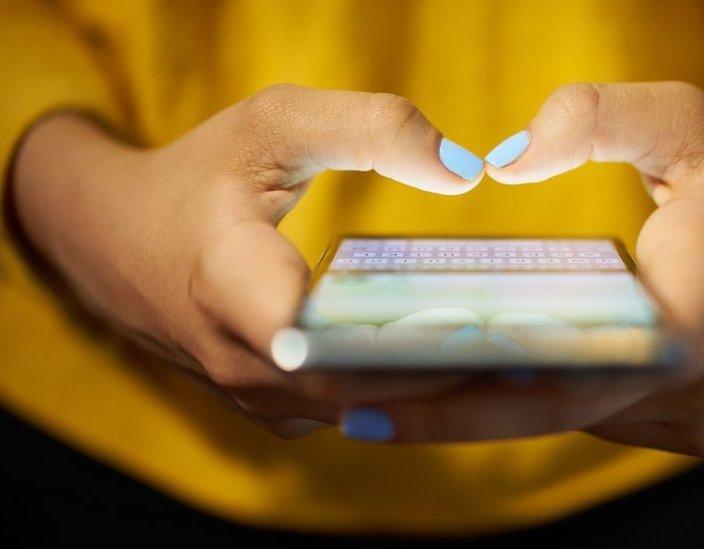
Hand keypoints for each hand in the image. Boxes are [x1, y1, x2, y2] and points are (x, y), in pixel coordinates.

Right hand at [11, 84, 483, 436]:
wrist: (116, 240)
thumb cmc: (201, 176)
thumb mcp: (275, 123)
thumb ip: (371, 128)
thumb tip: (467, 169)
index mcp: (230, 282)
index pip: (322, 338)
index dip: (406, 341)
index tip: (485, 326)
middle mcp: (240, 360)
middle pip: (363, 385)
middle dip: (451, 369)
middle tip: (541, 344)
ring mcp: (256, 396)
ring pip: (364, 409)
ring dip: (437, 387)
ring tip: (521, 356)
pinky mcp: (274, 409)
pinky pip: (353, 411)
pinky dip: (406, 392)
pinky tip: (465, 361)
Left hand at [340, 82, 703, 454]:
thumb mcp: (687, 121)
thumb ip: (597, 117)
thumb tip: (502, 159)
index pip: (587, 357)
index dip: (483, 383)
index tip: (388, 390)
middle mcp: (701, 380)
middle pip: (555, 406)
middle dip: (449, 409)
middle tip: (346, 403)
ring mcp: (697, 418)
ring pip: (568, 419)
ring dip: (482, 409)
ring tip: (383, 395)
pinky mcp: (690, 431)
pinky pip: (591, 417)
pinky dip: (529, 403)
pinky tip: (462, 385)